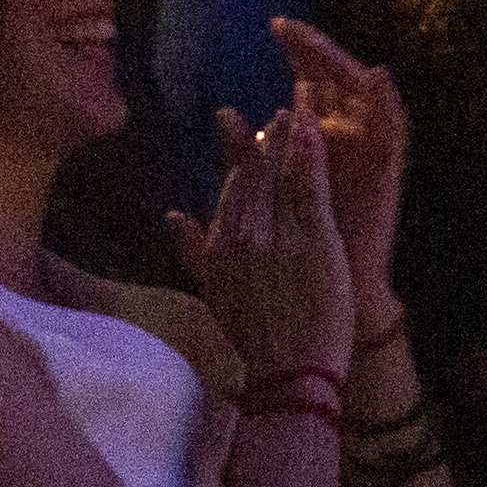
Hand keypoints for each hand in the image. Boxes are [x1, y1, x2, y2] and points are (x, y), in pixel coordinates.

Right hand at [170, 102, 357, 388]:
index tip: (252, 134)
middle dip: (266, 139)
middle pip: (254, 175)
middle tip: (281, 112)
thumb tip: (172, 216)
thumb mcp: (212, 294)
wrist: (289, 376)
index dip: (244, 159)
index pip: (231, 190)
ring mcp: (277, 236)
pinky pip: (309, 186)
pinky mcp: (313, 240)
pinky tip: (313, 132)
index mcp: (219, 247)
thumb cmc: (254, 340)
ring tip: (300, 110)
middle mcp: (243, 235)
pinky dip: (310, 155)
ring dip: (289, 137)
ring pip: (280, 174)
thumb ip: (192, 251)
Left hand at [265, 15, 411, 317]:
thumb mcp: (261, 197)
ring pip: (365, 96)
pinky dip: (389, 101)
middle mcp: (344, 143)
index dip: (296, 54)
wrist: (332, 299)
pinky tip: (377, 76)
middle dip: (316, 52)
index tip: (276, 25)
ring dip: (349, 68)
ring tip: (327, 44)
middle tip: (295, 25)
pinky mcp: (387, 170)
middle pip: (334, 83)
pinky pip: (396, 128)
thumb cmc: (295, 254)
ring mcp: (367, 154)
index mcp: (313, 144)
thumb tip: (223, 113)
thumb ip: (243, 158)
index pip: (307, 85)